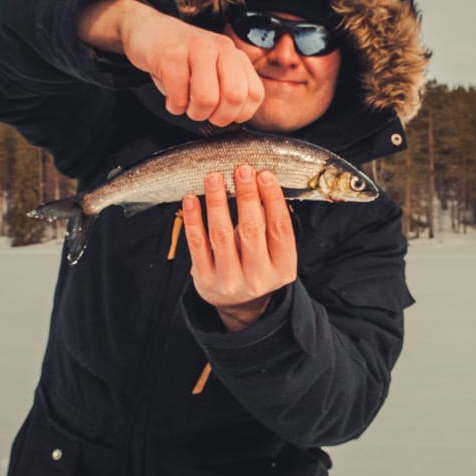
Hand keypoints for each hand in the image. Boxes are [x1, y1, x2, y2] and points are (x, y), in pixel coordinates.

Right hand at [79, 0, 263, 126]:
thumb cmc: (181, 60)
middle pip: (235, 97)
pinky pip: (178, 95)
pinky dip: (174, 106)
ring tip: (185, 104)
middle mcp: (222, 48)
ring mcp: (197, 49)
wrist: (148, 30)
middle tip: (203, 113)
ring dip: (194, 112)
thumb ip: (228, 90)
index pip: (254, 95)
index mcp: (236, 56)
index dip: (238, 114)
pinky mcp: (171, 54)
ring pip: (207, 99)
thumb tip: (234, 118)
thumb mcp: (212, 70)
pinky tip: (171, 98)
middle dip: (217, 117)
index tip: (221, 113)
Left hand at [182, 165, 296, 331]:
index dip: (273, 200)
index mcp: (283, 268)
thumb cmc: (258, 265)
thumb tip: (261, 180)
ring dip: (217, 203)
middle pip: (252, 230)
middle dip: (246, 197)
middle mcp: (258, 277)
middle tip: (241, 170)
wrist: (238, 304)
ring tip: (214, 177)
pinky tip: (192, 198)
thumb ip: (271, 223)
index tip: (264, 174)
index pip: (280, 229)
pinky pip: (197, 244)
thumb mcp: (275, 252)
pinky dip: (193, 219)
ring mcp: (229, 280)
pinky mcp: (204, 279)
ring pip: (221, 235)